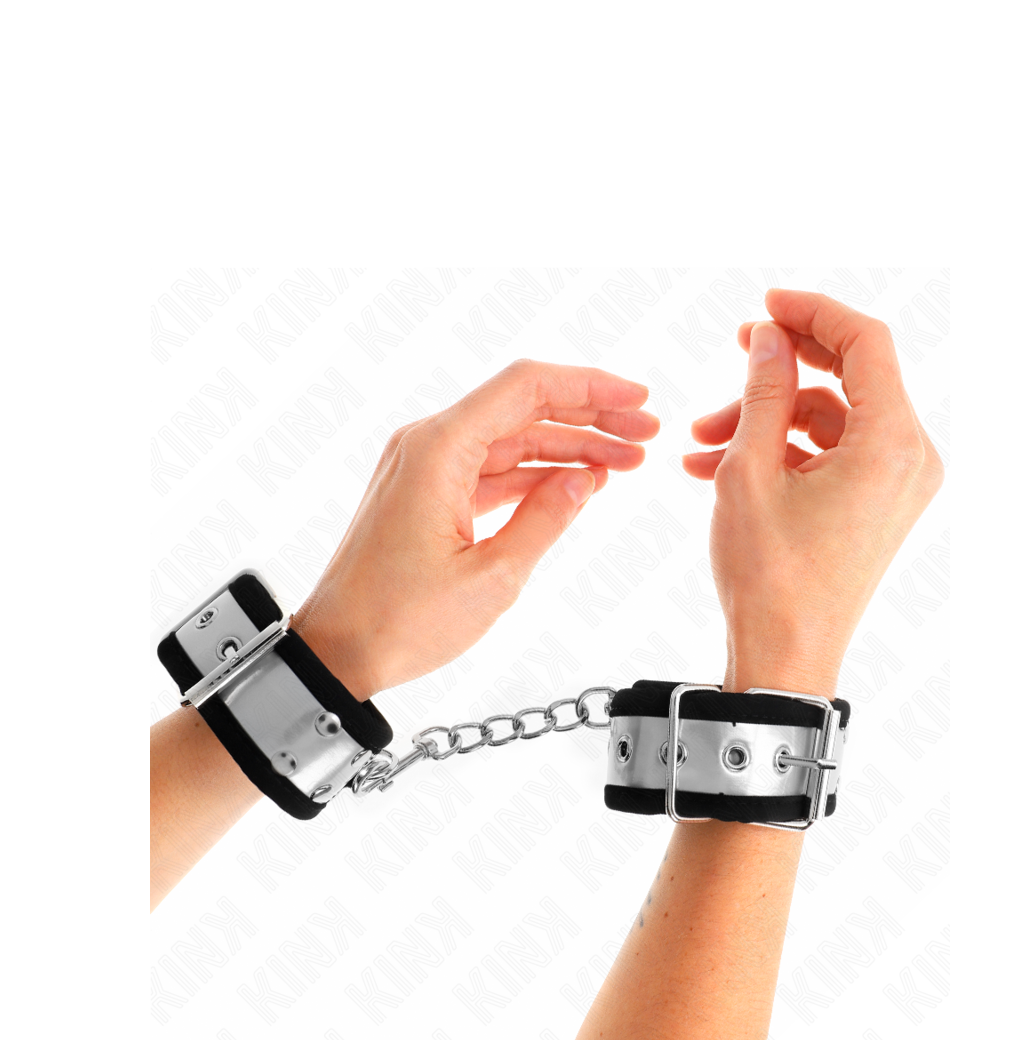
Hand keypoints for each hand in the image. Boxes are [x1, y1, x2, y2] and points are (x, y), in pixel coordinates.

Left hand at [291, 359, 657, 698]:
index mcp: (439, 450)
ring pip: (511, 440)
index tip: (639, 399)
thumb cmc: (399, 621)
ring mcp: (423, 468)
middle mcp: (428, 445)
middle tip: (646, 432)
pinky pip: (490, 470)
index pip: (526, 388)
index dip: (590, 387)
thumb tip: (586, 480)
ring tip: (626, 461)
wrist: (335, 652)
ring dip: (568, 448)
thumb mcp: (491, 577)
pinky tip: (578, 484)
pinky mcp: (424, 495)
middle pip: (522, 408)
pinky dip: (534, 475)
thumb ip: (544, 521)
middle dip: (589, 417)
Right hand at [682, 289, 943, 696]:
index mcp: (892, 443)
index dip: (813, 312)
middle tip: (737, 350)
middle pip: (852, 377)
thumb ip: (762, 392)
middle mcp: (909, 459)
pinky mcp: (876, 507)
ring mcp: (896, 486)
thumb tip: (769, 337)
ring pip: (830, 419)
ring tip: (700, 439)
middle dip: (785, 364)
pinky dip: (780, 452)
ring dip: (766, 419)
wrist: (784, 658)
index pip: (865, 343)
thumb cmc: (770, 577)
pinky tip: (716, 464)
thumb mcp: (750, 471)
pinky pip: (831, 455)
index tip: (765, 307)